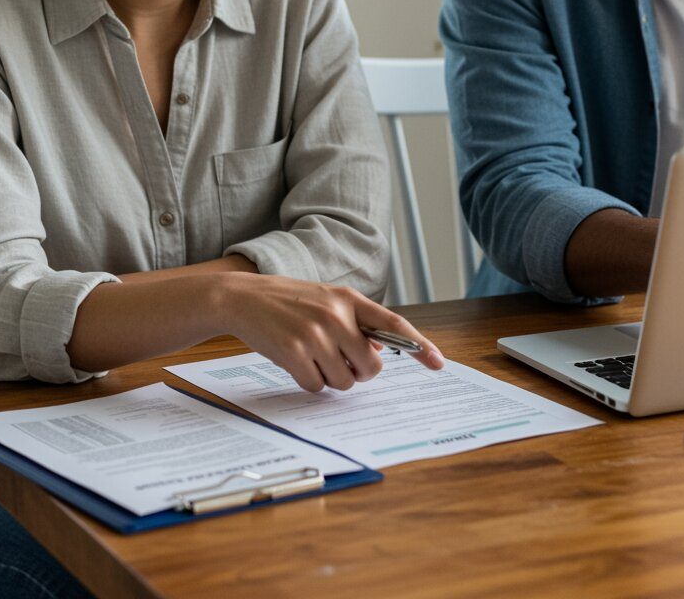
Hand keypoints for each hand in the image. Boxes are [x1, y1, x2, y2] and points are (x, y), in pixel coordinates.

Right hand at [220, 275, 443, 391]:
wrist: (245, 297)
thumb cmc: (290, 302)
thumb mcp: (328, 301)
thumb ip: (356, 323)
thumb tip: (381, 350)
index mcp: (350, 300)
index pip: (394, 325)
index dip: (419, 345)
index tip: (438, 362)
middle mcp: (337, 315)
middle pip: (371, 366)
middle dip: (359, 372)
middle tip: (341, 362)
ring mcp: (316, 334)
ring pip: (344, 381)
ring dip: (331, 378)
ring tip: (313, 356)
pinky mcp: (295, 353)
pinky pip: (317, 386)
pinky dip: (310, 381)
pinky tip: (296, 361)